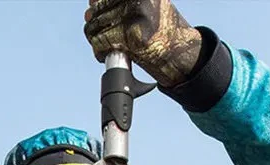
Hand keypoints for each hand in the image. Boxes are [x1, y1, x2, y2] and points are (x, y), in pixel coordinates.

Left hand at [84, 0, 201, 87]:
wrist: (179, 50)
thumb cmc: (159, 27)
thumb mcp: (145, 4)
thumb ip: (121, 2)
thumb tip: (90, 3)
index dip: (97, 4)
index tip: (94, 9)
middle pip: (98, 9)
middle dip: (93, 23)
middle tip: (97, 33)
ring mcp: (135, 16)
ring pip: (96, 26)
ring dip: (94, 38)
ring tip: (102, 44)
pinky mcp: (132, 37)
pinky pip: (101, 42)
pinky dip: (98, 51)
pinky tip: (103, 55)